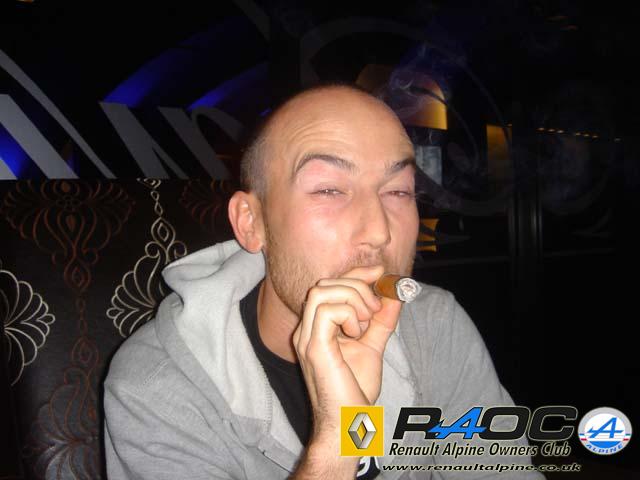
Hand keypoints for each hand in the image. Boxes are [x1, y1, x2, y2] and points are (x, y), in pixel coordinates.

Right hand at [293, 265, 402, 437]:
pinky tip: (357, 334)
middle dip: (356, 285)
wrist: (348, 423)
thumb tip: (395, 295)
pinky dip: (348, 314)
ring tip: (366, 321)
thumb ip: (381, 321)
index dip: (355, 274)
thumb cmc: (355, 390)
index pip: (330, 286)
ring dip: (352, 298)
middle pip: (325, 284)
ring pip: (322, 291)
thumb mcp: (373, 346)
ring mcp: (306, 337)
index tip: (379, 272)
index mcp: (317, 327)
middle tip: (375, 308)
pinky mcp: (313, 347)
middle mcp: (306, 329)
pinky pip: (327, 311)